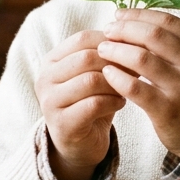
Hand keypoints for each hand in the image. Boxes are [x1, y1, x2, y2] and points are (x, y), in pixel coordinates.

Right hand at [35, 29, 125, 179]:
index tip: (132, 48)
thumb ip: (107, 56)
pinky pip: (94, 104)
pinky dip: (113, 101)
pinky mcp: (62, 123)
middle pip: (86, 58)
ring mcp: (50, 102)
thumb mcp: (97, 74)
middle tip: (135, 69)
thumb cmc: (91, 102)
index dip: (111, 41)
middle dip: (115, 62)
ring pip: (90, 80)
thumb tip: (134, 37)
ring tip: (127, 88)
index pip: (82, 38)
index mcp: (51, 60)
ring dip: (116, 83)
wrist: (81, 143)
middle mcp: (45, 78)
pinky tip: (121, 103)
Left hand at [97, 9, 179, 155]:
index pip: (167, 22)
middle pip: (152, 36)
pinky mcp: (167, 110)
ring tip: (103, 49)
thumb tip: (136, 20)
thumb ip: (176, 43)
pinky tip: (107, 73)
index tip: (119, 15)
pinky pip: (135, 88)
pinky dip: (117, 77)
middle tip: (107, 31)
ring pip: (141, 59)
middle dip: (124, 30)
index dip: (139, 15)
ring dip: (116, 50)